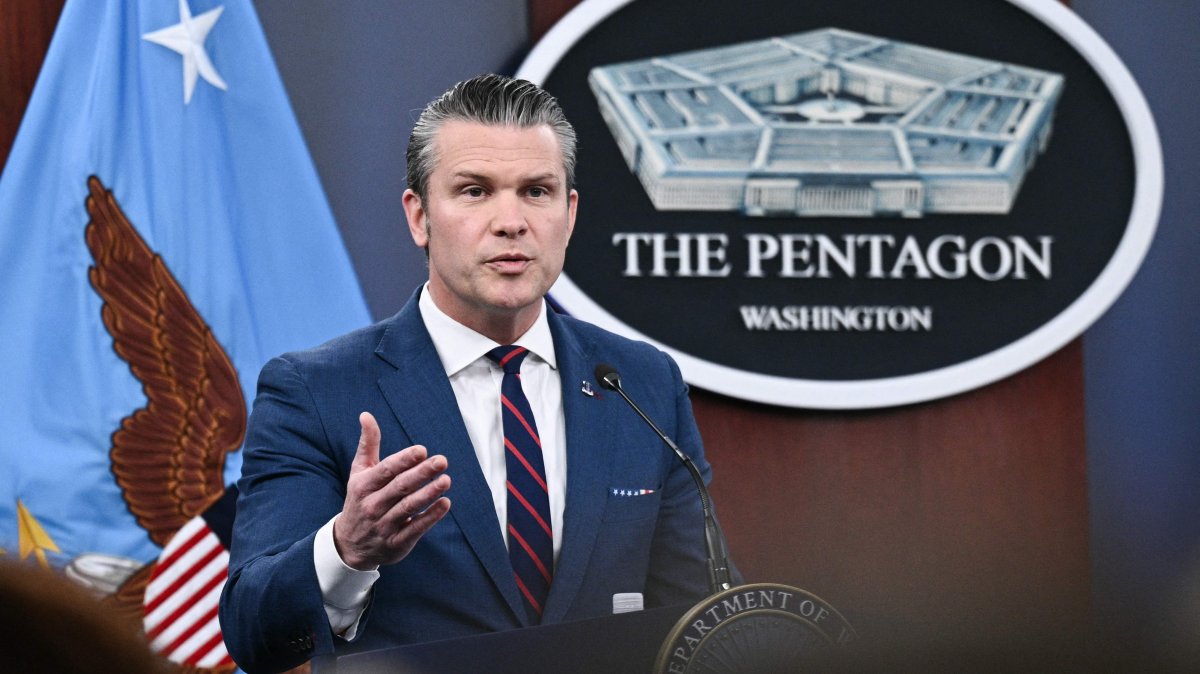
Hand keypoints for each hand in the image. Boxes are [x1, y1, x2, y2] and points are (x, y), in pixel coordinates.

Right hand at [333, 411, 451, 569]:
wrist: (349, 545)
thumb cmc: (360, 500)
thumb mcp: (359, 473)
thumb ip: (367, 444)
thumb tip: (366, 414)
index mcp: (363, 486)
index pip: (386, 470)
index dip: (404, 460)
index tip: (422, 450)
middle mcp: (372, 505)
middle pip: (400, 487)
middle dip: (421, 473)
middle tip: (441, 461)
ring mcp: (383, 525)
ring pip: (408, 508)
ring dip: (428, 494)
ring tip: (446, 480)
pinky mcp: (396, 543)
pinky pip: (415, 529)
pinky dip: (430, 517)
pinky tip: (445, 503)